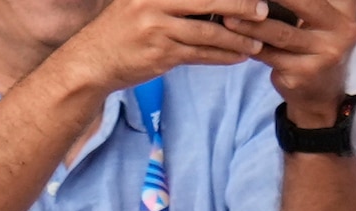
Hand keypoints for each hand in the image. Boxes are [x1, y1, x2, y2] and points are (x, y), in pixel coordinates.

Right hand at [50, 0, 268, 95]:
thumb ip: (172, 1)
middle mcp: (153, 2)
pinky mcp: (160, 54)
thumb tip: (212, 3)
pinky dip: (223, 56)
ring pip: (208, 32)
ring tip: (257, 42)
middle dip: (240, 6)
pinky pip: (200, 55)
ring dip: (237, 38)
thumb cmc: (123, 30)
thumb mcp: (140, 3)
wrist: (91, 61)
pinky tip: (239, 57)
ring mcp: (156, 28)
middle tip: (264, 11)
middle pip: (207, 1)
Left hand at [222, 0, 355, 122]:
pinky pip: (270, 55)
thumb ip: (306, 3)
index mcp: (346, 12)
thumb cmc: (315, 46)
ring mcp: (325, 55)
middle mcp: (342, 32)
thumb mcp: (323, 20)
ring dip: (250, 24)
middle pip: (303, 3)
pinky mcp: (304, 73)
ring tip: (229, 16)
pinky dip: (250, 45)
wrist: (322, 95)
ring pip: (280, 33)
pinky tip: (234, 38)